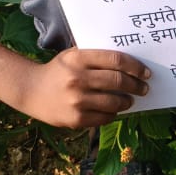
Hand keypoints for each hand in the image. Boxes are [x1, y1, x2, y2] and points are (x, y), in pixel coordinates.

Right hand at [19, 48, 150, 127]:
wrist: (30, 90)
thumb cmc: (58, 71)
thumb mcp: (72, 56)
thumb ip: (96, 58)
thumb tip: (130, 66)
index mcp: (78, 59)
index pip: (116, 60)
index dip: (136, 67)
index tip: (145, 73)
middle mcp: (78, 79)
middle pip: (119, 81)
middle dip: (136, 86)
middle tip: (143, 88)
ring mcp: (77, 100)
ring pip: (115, 102)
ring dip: (127, 102)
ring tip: (129, 100)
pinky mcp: (76, 119)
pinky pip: (105, 117)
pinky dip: (113, 114)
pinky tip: (113, 110)